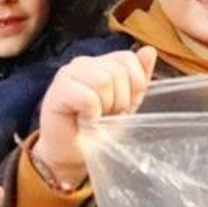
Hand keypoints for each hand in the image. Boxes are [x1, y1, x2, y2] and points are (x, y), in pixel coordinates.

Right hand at [31, 47, 157, 188]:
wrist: (71, 155)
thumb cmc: (98, 131)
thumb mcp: (126, 105)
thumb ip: (138, 79)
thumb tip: (149, 50)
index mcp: (100, 63)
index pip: (127, 58)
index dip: (133, 85)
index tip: (122, 107)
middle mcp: (83, 63)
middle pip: (117, 71)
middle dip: (120, 101)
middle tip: (105, 116)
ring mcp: (68, 74)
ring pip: (103, 81)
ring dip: (104, 108)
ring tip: (94, 119)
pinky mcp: (58, 90)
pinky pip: (88, 97)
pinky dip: (91, 116)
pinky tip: (83, 122)